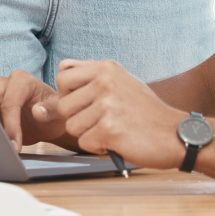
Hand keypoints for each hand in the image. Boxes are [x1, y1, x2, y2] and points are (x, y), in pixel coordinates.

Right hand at [0, 69, 71, 150]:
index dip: (11, 125)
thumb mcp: (60, 113)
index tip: (16, 145)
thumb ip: (53, 109)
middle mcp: (5, 83)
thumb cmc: (54, 115)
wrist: (47, 122)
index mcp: (23, 80)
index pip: (10, 102)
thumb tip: (37, 111)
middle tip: (2, 146)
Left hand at [50, 60, 186, 168]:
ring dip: (89, 135)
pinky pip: (85, 142)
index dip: (69, 94)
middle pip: (62, 105)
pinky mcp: (109, 128)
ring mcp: (107, 104)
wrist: (177, 134)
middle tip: (105, 120)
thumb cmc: (144, 113)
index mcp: (106, 67)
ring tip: (114, 130)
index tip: (89, 102)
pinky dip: (99, 148)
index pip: (62, 75)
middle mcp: (104, 81)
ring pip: (71, 126)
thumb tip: (37, 108)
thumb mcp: (117, 87)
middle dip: (78, 119)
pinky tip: (119, 141)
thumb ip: (80, 89)